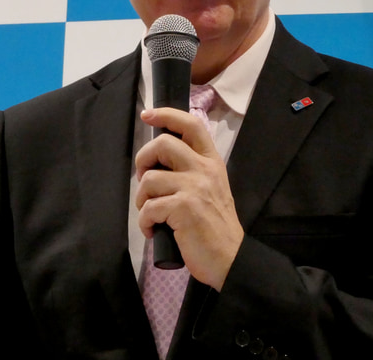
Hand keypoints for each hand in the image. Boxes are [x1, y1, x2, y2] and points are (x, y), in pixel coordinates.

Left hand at [135, 107, 243, 291]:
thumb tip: (158, 165)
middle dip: (143, 159)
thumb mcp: (212, 190)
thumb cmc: (217, 227)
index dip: (166, 114)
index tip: (148, 114)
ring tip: (150, 213)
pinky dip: (144, 222)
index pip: (191, 125)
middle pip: (163, 144)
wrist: (231, 259)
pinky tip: (153, 230)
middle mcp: (204, 170)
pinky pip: (149, 208)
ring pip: (150, 178)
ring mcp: (195, 188)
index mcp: (212, 162)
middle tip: (144, 179)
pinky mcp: (183, 208)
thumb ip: (193, 172)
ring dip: (141, 198)